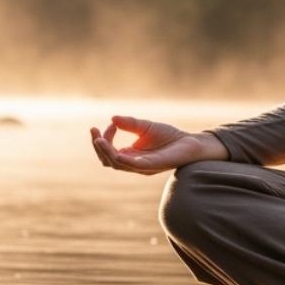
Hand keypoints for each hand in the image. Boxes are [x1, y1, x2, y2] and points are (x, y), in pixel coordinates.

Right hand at [89, 115, 227, 174]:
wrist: (190, 143)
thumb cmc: (169, 137)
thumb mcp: (145, 126)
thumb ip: (129, 123)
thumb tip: (112, 118)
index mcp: (130, 155)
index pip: (109, 151)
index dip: (104, 138)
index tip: (110, 124)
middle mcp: (133, 163)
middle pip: (107, 160)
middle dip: (98, 146)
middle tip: (94, 131)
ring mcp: (142, 166)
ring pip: (116, 164)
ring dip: (106, 152)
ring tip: (99, 139)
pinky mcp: (152, 166)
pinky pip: (134, 166)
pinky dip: (123, 160)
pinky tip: (116, 151)